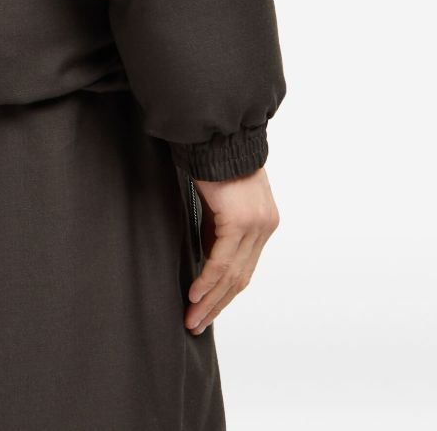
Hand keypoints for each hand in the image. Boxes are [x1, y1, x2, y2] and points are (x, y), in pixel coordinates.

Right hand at [184, 166, 279, 335]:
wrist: (216, 131)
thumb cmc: (213, 159)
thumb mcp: (218, 201)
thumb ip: (217, 230)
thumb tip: (208, 259)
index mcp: (263, 222)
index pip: (244, 267)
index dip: (224, 293)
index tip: (206, 310)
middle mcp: (264, 226)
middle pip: (240, 277)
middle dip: (216, 304)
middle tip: (196, 324)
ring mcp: (255, 224)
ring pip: (232, 275)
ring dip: (210, 300)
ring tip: (192, 318)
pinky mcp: (240, 220)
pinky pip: (221, 260)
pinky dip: (207, 281)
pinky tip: (194, 295)